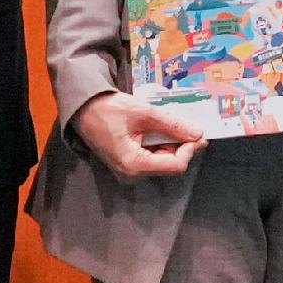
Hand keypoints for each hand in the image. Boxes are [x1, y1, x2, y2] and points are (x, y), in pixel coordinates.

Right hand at [74, 90, 204, 178]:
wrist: (83, 109)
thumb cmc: (109, 110)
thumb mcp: (144, 113)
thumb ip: (172, 125)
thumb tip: (197, 133)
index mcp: (134, 165)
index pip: (175, 165)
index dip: (190, 149)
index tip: (199, 132)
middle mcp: (132, 174)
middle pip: (170, 164)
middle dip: (183, 145)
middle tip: (190, 125)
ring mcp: (129, 170)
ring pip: (162, 160)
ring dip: (173, 143)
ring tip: (175, 123)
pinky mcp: (128, 163)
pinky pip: (152, 156)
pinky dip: (161, 143)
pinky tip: (162, 128)